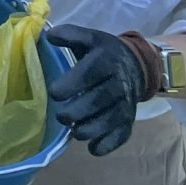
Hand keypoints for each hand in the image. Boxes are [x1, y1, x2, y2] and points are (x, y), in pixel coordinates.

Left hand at [47, 24, 157, 157]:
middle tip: (60, 116)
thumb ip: (69, 35)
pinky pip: (122, 134)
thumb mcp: (89, 38)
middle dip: (78, 111)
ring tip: (74, 132)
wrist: (137, 65)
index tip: (53, 92)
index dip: (72, 84)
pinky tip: (93, 149)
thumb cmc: (103, 52)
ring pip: (111, 120)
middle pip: (100, 100)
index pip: (91, 73)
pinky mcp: (129, 119)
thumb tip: (48, 36)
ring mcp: (126, 103)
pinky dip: (109, 144)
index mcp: (106, 60)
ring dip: (92, 129)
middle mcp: (119, 82)